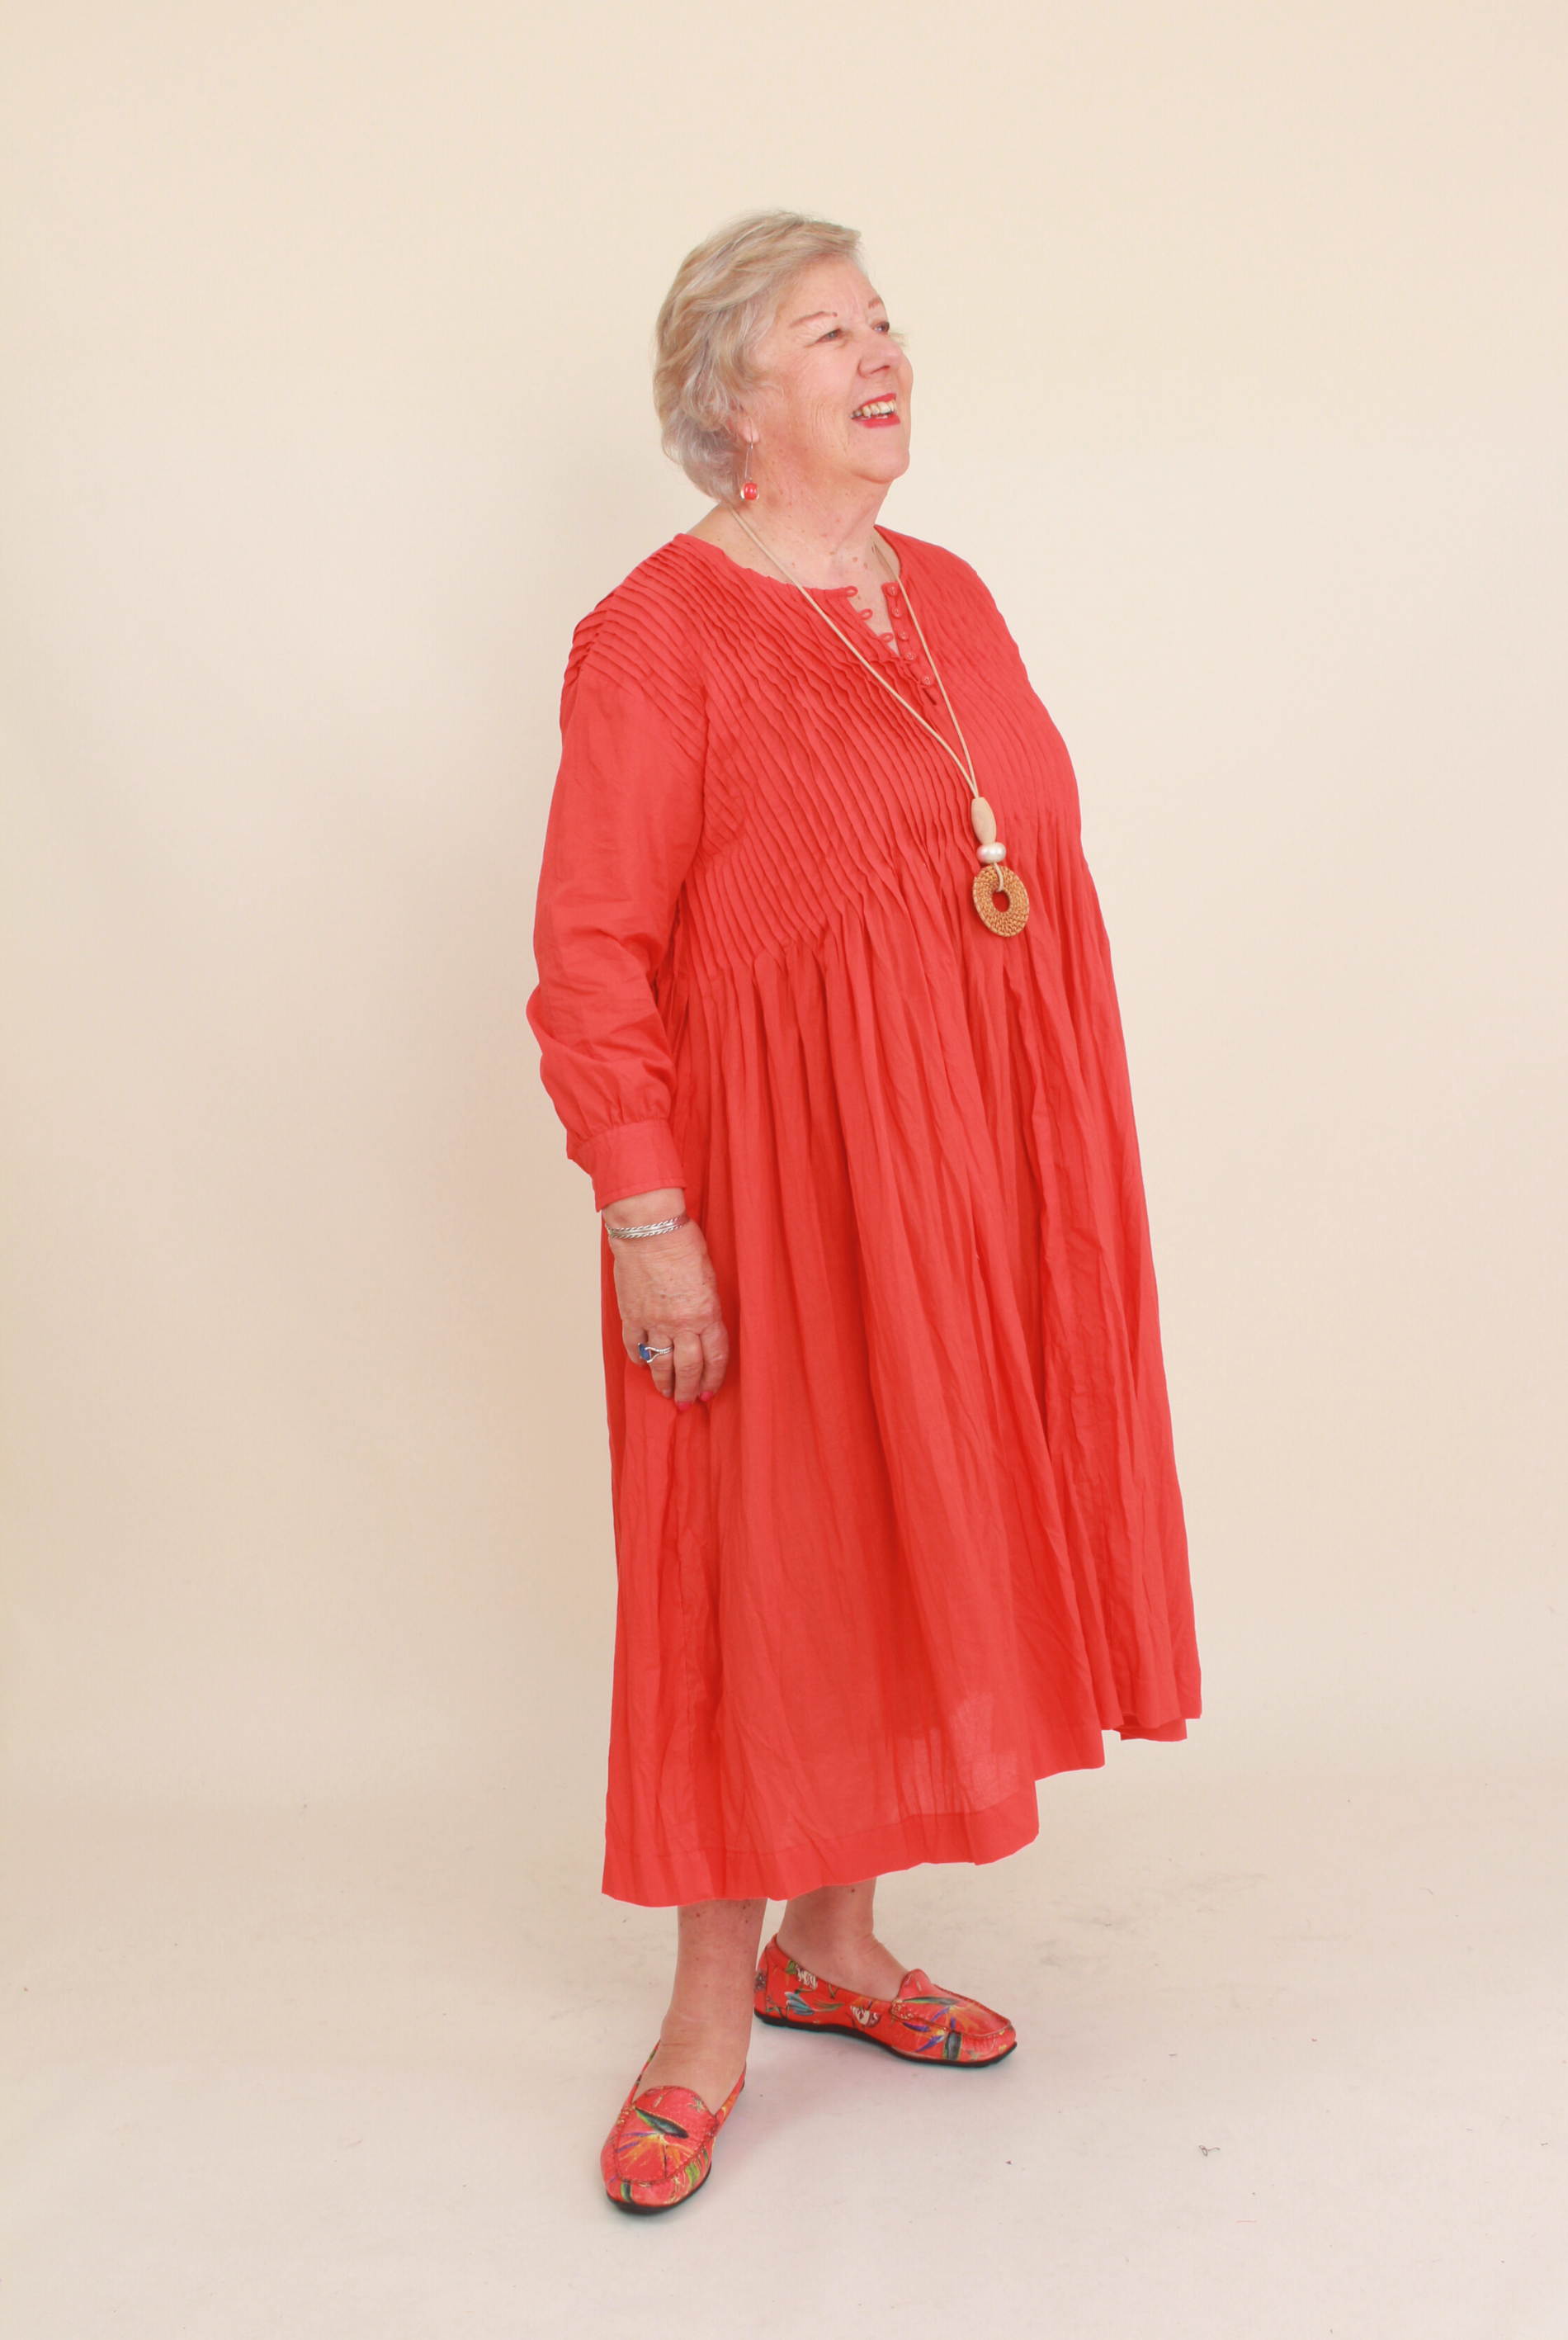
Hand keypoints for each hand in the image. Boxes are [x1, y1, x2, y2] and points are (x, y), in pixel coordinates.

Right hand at [604, 1189, 729, 1405]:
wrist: (650, 1228)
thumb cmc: (683, 1243)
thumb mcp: (709, 1277)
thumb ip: (707, 1306)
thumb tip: (703, 1327)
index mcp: (706, 1313)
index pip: (715, 1357)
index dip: (713, 1378)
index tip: (709, 1392)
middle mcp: (681, 1323)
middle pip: (688, 1368)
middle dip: (688, 1389)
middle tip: (685, 1402)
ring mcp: (654, 1322)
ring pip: (661, 1363)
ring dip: (664, 1382)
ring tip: (665, 1393)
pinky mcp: (631, 1315)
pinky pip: (636, 1346)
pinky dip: (640, 1358)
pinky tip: (644, 1365)